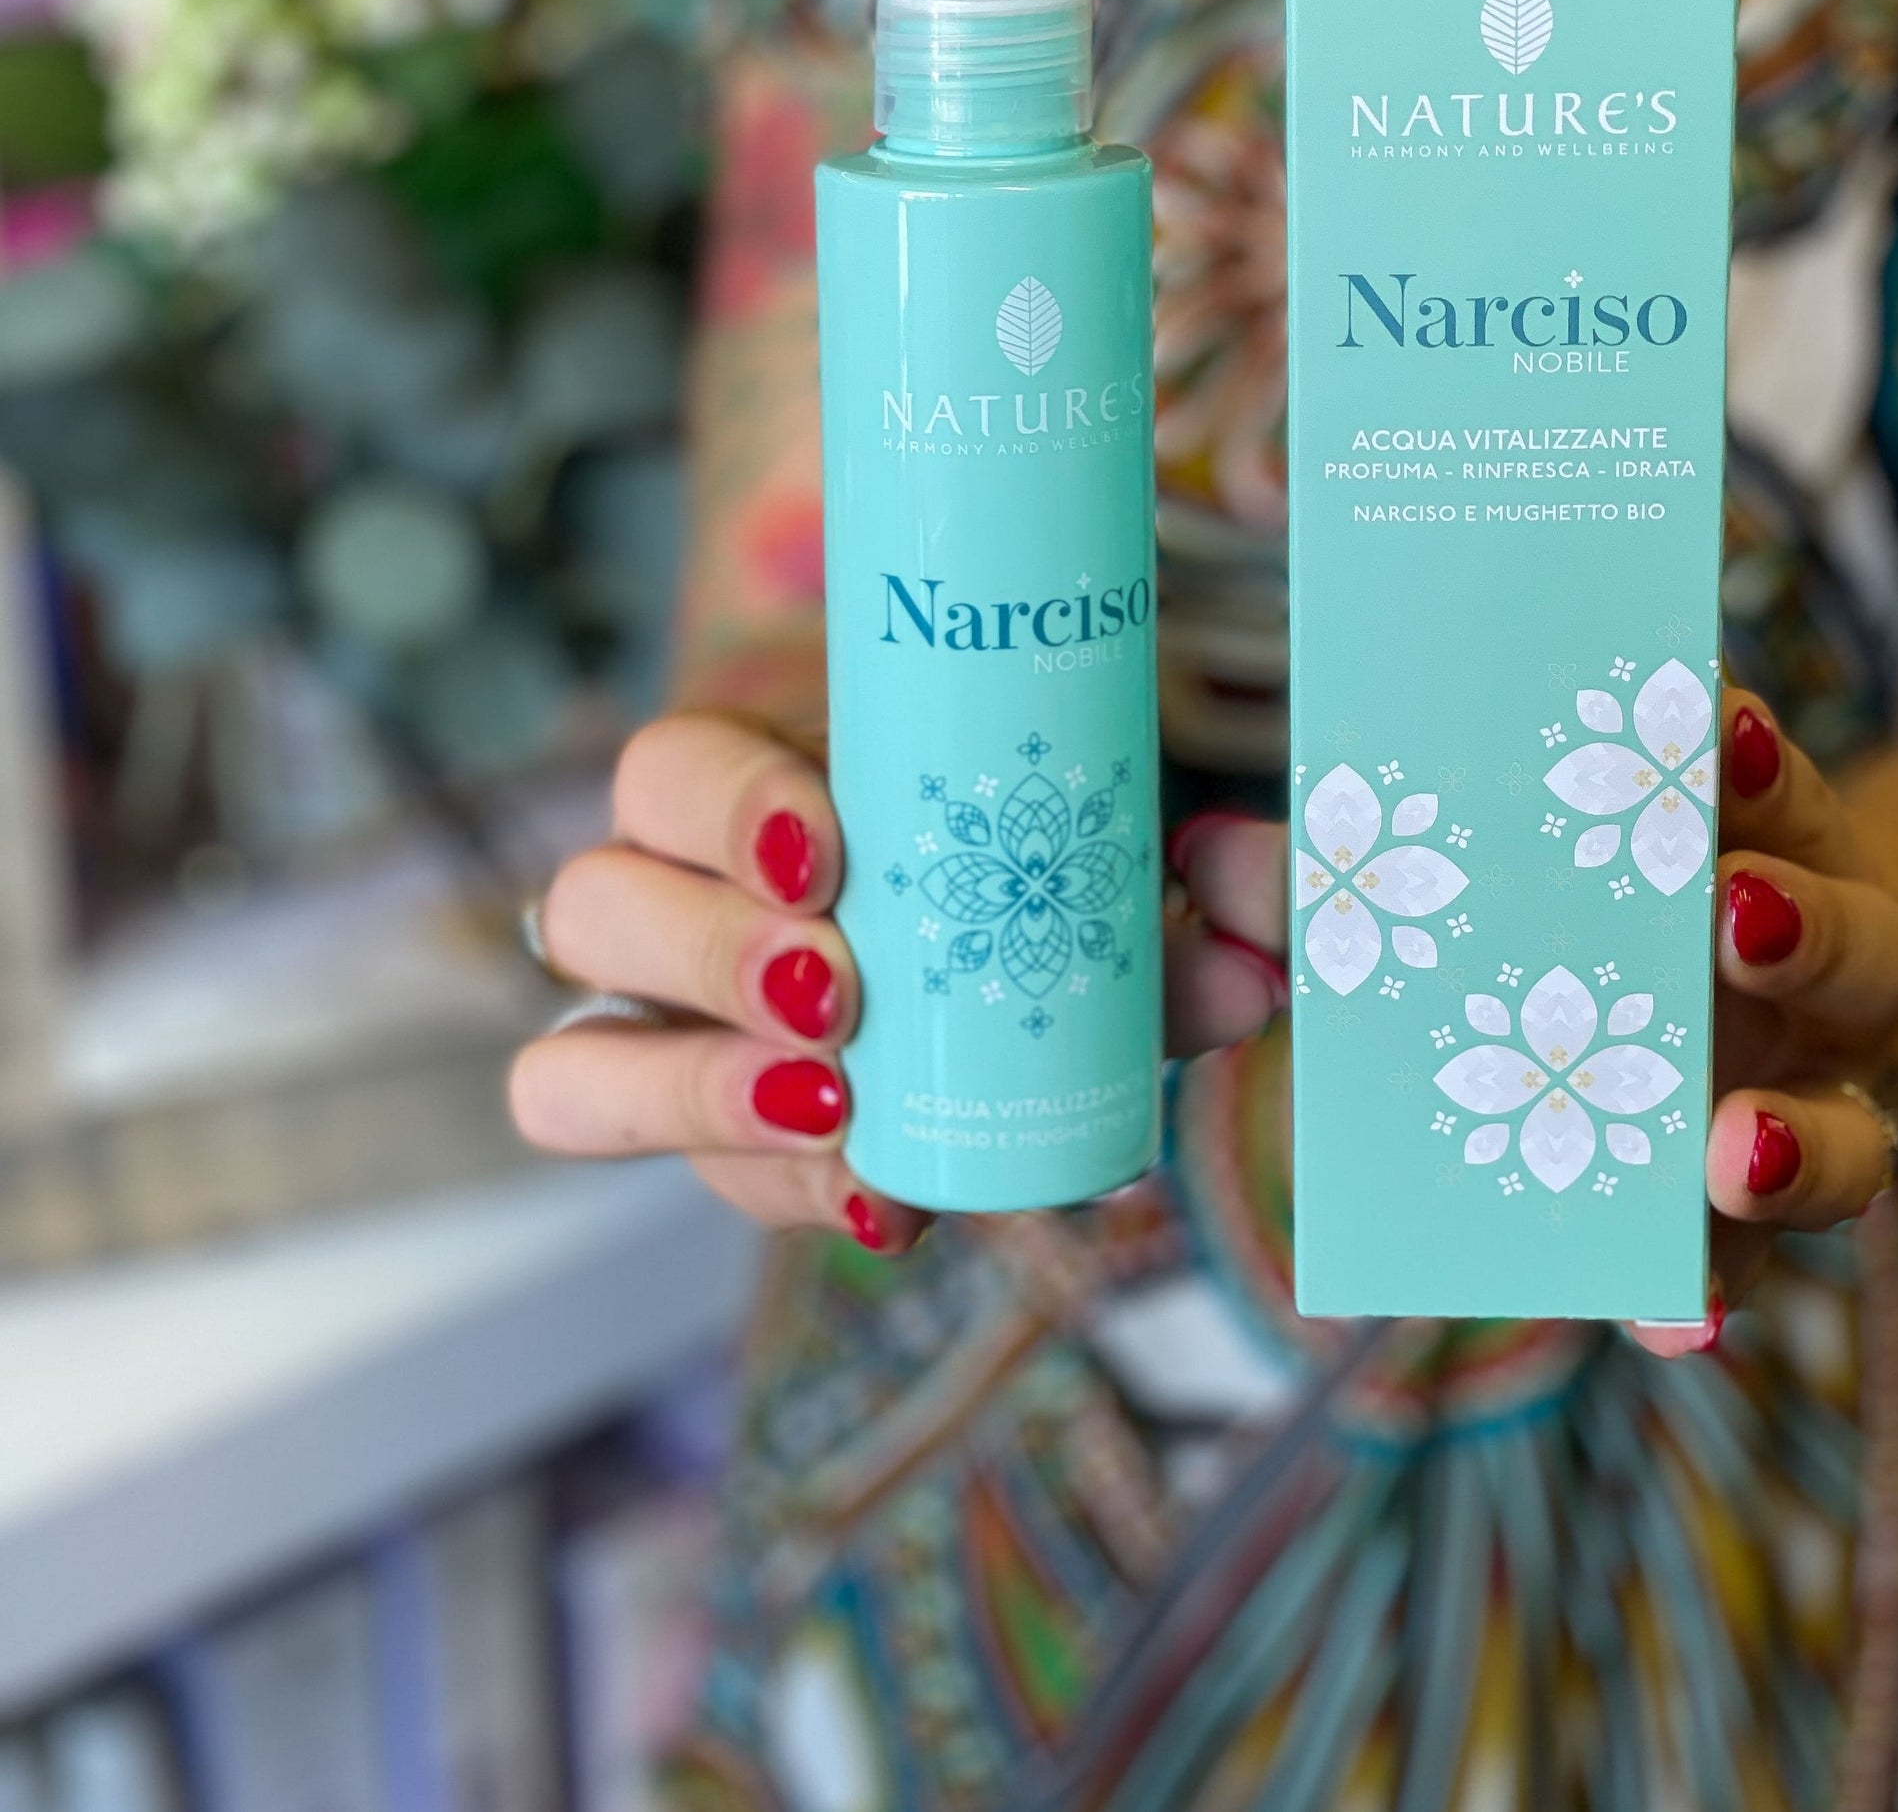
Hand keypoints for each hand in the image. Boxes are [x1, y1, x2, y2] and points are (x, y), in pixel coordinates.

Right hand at [511, 711, 1295, 1249]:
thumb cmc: (1025, 856)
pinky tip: (884, 1200)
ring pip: (574, 1066)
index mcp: (743, 786)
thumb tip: (1247, 910)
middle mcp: (668, 902)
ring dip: (697, 1092)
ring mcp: (667, 1033)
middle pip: (588, 909)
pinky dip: (783, 1193)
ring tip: (834, 1106)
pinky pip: (694, 1181)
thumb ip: (1188, 880)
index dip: (724, 809)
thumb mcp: (1099, 842)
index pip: (663, 772)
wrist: (1006, 938)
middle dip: (706, 954)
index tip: (831, 852)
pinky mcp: (711, 1140)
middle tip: (840, 991)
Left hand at [1168, 683, 1897, 1351]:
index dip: (1742, 747)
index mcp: (1744, 838)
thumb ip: (1341, 865)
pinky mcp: (1759, 1218)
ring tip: (1724, 1147)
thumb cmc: (1556, 912)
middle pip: (1855, 939)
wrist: (1693, 1016)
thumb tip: (1208, 861)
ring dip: (1789, 1137)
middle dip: (1798, 928)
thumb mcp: (1468, 864)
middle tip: (1727, 917)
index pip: (1762, 777)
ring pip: (1849, 1126)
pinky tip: (1671, 1315)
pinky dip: (1708, 1290)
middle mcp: (1808, 965)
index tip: (1713, 728)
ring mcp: (1808, 1099)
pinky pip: (1757, 1267)